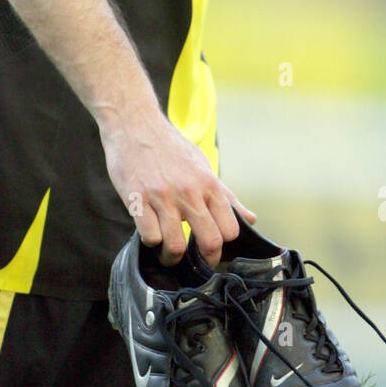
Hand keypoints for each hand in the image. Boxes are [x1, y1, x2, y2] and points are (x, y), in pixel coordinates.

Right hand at [99, 106, 256, 266]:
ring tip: (168, 253)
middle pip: (209, 241)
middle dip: (204, 260)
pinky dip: (150, 241)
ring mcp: (162, 196)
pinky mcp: (137, 198)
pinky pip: (149, 236)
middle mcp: (189, 191)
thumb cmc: (170, 147)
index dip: (223, 246)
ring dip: (172, 256)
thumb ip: (226, 197)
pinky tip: (150, 231)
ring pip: (175, 245)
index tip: (213, 250)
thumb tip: (250, 219)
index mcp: (208, 184)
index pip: (230, 230)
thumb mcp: (202, 167)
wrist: (134, 124)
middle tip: (195, 262)